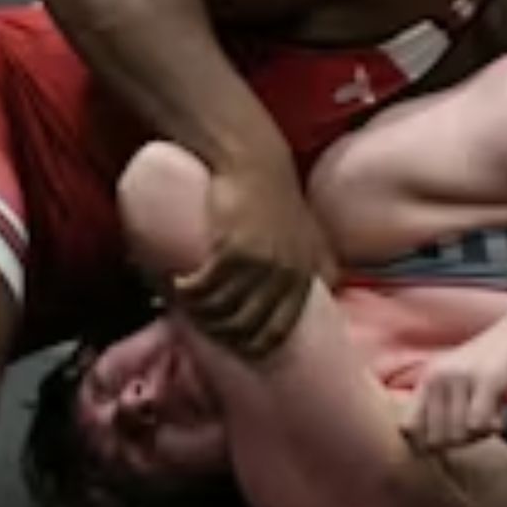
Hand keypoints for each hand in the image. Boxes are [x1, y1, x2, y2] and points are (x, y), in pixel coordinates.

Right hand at [174, 160, 335, 358]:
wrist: (252, 160)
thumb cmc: (276, 196)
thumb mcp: (309, 231)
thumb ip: (315, 264)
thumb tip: (326, 294)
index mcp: (306, 274)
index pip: (279, 329)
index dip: (254, 345)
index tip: (234, 346)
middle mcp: (287, 273)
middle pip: (247, 325)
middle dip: (223, 331)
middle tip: (204, 323)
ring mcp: (261, 263)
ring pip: (223, 310)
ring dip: (201, 311)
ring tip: (188, 302)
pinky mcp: (234, 250)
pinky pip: (205, 287)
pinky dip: (189, 291)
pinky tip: (180, 283)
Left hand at [408, 306, 506, 453]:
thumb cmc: (503, 358)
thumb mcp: (464, 378)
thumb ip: (446, 405)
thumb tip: (430, 447)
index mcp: (429, 376)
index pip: (408, 427)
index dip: (428, 443)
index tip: (455, 438)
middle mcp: (438, 376)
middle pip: (436, 439)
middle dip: (461, 441)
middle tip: (481, 424)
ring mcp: (460, 377)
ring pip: (458, 435)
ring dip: (479, 434)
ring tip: (493, 413)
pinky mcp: (486, 380)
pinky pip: (478, 425)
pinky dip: (494, 427)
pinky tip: (502, 412)